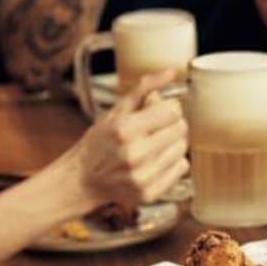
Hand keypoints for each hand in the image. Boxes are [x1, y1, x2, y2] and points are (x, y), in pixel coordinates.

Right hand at [58, 69, 189, 208]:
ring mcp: (143, 177)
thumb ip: (144, 88)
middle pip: (181, 128)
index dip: (170, 108)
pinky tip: (155, 161)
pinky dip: (173, 162)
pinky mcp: (149, 193)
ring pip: (183, 149)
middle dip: (172, 124)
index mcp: (125, 130)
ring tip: (153, 145)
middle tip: (156, 128)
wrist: (83, 179)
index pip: (173, 111)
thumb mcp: (116, 111)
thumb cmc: (100, 142)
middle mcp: (134, 154)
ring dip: (173, 143)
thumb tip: (171, 72)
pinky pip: (182, 168)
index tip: (160, 111)